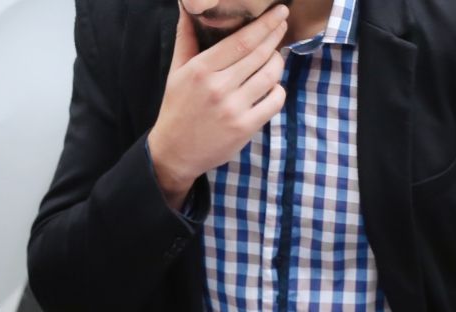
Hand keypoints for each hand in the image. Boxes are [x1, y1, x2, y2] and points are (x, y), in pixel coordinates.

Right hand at [146, 5, 289, 208]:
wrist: (173, 153)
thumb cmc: (176, 109)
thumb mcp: (176, 73)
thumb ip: (186, 40)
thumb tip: (187, 11)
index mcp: (200, 70)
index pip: (241, 41)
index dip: (265, 24)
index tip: (280, 12)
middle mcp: (217, 87)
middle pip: (260, 54)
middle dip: (276, 36)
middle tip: (282, 27)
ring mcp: (233, 108)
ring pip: (271, 75)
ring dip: (278, 63)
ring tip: (274, 59)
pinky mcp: (245, 127)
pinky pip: (275, 99)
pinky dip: (278, 90)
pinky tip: (271, 88)